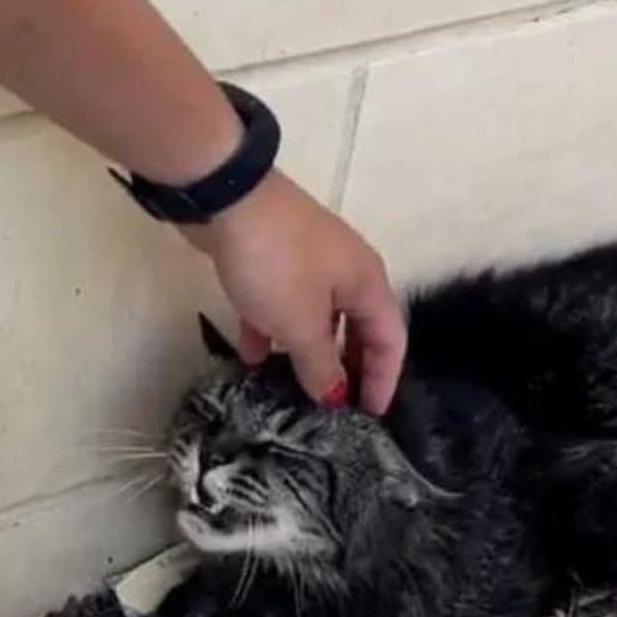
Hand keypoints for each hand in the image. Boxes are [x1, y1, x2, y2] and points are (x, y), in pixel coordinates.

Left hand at [182, 171, 406, 413]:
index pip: (390, 340)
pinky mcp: (270, 261)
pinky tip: (252, 360)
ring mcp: (306, 265)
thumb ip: (321, 365)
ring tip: (294, 392)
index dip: (384, 380)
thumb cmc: (277, 264)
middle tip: (336, 409)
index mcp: (367, 283)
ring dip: (307, 355)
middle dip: (348, 369)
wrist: (226, 199)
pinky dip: (271, 333)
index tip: (371, 417)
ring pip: (315, 320)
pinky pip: (279, 307)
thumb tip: (334, 396)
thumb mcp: (302, 324)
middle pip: (356, 330)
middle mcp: (345, 272)